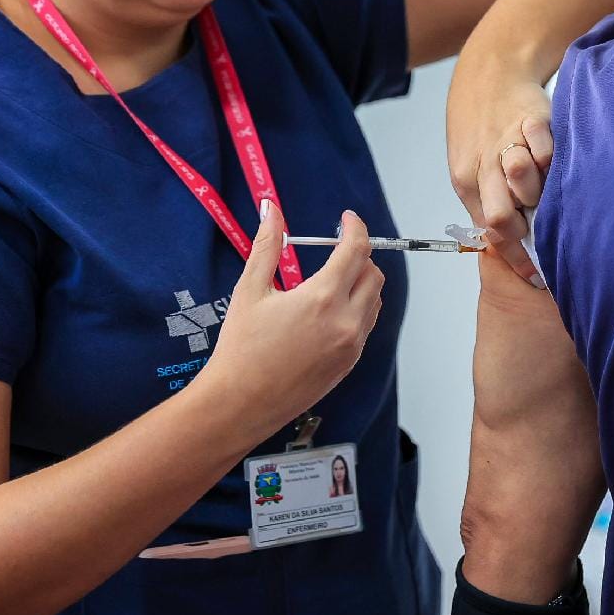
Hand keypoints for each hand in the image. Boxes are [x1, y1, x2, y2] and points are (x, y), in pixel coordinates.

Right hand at [197, 203, 384, 441]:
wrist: (239, 403)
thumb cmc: (240, 349)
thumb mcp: (250, 290)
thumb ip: (267, 246)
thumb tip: (271, 211)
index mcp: (323, 299)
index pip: (356, 250)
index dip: (355, 228)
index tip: (347, 220)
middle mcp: (345, 322)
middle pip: (373, 274)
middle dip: (359, 256)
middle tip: (336, 251)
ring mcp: (351, 346)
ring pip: (374, 301)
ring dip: (361, 284)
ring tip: (330, 281)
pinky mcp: (349, 364)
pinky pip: (365, 326)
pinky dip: (357, 310)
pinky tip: (327, 312)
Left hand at [447, 55, 552, 282]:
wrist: (490, 73)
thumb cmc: (482, 128)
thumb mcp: (472, 167)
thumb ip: (487, 202)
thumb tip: (506, 246)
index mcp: (467, 180)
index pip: (489, 231)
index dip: (514, 258)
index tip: (534, 277)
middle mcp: (484, 164)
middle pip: (501, 213)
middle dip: (524, 229)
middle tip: (541, 230)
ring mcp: (508, 141)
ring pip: (521, 179)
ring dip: (535, 189)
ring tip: (542, 185)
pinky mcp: (533, 120)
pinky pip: (544, 149)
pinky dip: (549, 158)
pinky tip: (550, 157)